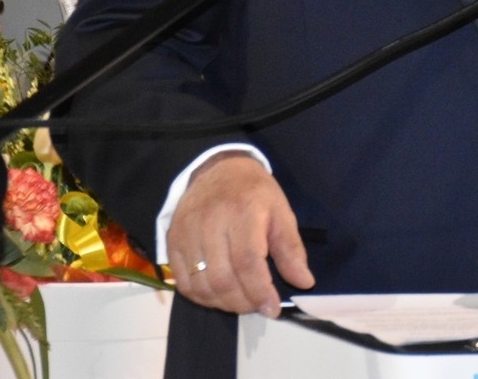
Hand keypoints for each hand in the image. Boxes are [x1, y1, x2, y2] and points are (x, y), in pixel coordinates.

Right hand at [167, 153, 314, 317]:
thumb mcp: (281, 211)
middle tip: (257, 305)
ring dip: (222, 303)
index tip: (272, 308)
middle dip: (243, 302)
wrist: (216, 169)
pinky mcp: (173, 242)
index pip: (247, 262)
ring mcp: (187, 234)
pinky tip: (218, 294)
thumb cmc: (253, 192)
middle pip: (222, 279)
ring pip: (200, 285)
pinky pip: (183, 283)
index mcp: (243, 212)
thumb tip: (304, 282)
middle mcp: (210, 223)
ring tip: (241, 300)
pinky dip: (201, 297)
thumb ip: (290, 248)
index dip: (260, 291)